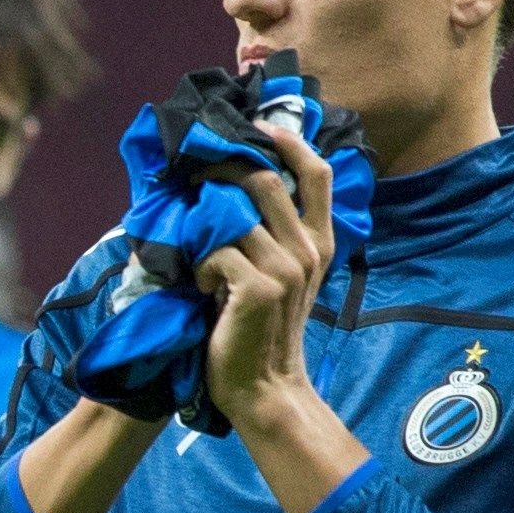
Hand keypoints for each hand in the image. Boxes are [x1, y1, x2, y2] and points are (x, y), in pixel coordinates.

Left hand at [200, 116, 341, 427]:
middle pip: (264, 182)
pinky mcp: (259, 288)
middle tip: (194, 173)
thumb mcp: (279, 276)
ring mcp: (286, 268)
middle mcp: (307, 249)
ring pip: (231, 218)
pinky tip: (203, 291)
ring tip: (198, 257)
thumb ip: (271, 236)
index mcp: (319, 242)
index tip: (258, 127)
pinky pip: (215, 254)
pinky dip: (199, 268)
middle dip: (222, 170)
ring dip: (203, 231)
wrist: (262, 385)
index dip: (288, 143)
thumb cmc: (259, 329)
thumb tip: (235, 190)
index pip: (316, 175)